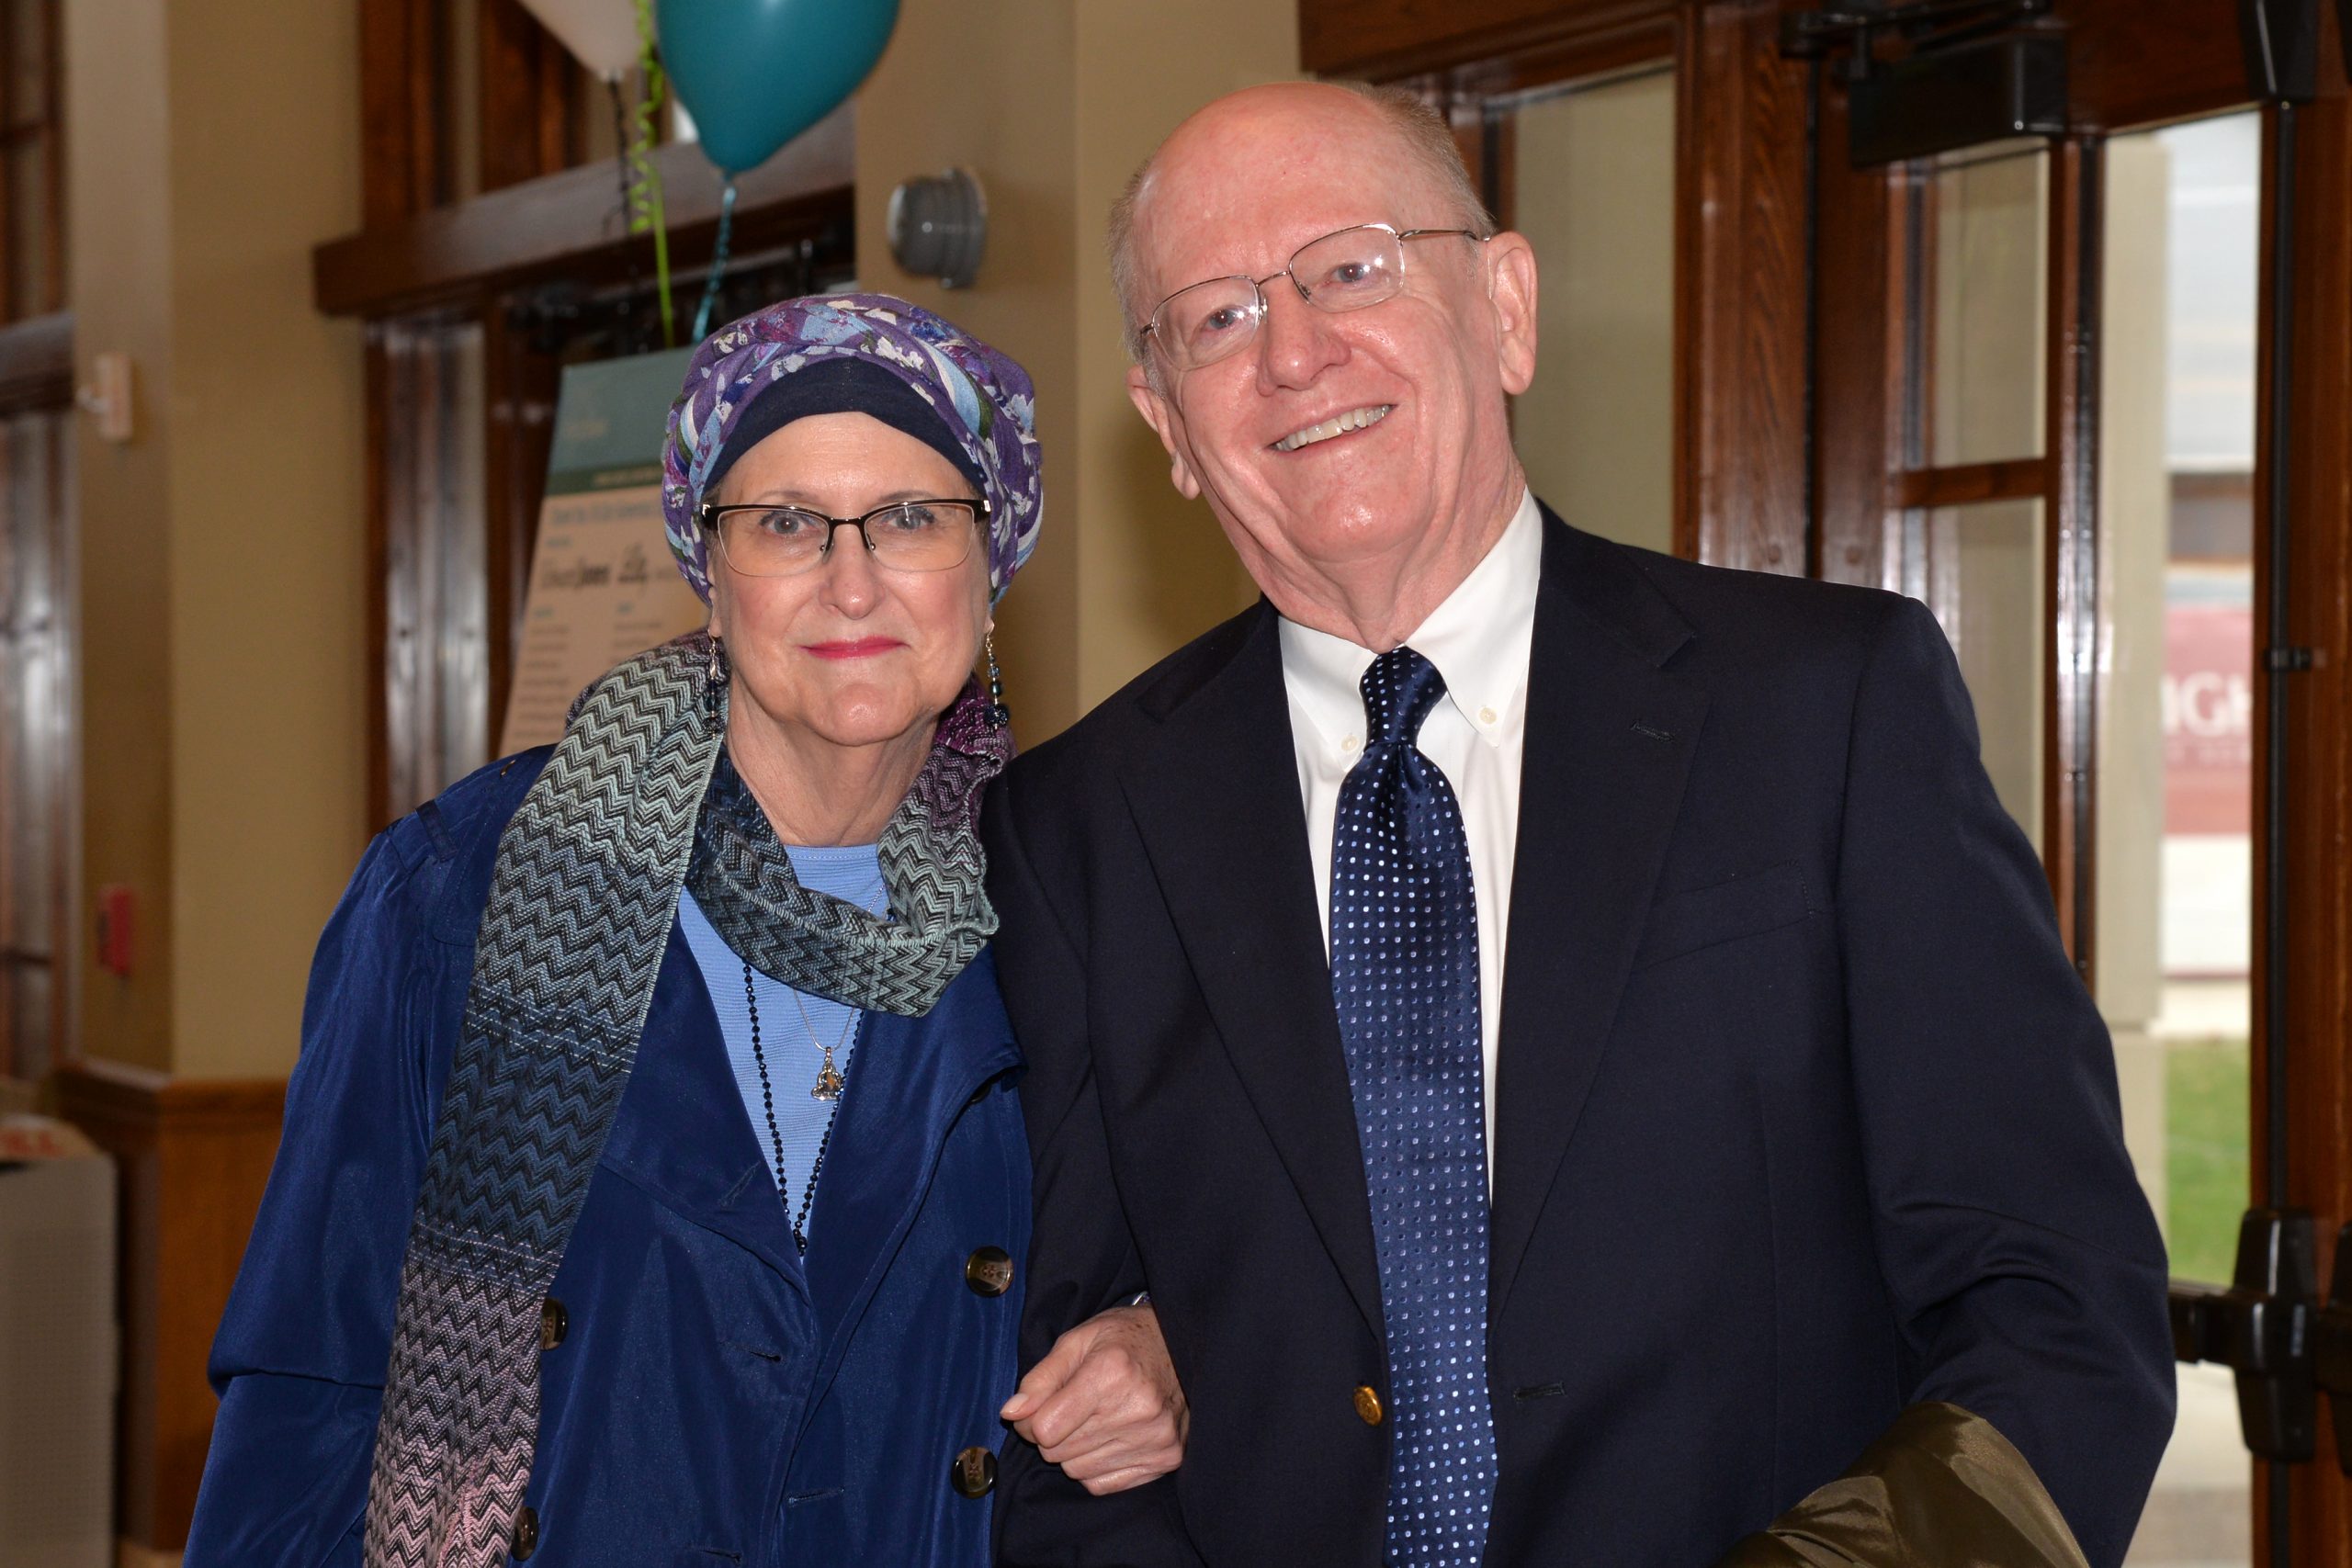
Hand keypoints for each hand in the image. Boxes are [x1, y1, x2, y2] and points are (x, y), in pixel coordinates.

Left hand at [1001, 1303, 1187, 1494]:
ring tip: (1096, 1419)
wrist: (1183, 1345)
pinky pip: (1102, 1484)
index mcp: (1110, 1373)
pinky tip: (1112, 1436)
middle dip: (1052, 1433)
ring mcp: (1155, 1438)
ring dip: (1074, 1450)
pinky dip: (1096, 1466)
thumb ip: (1040, 1379)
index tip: (1042, 1404)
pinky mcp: (1166, 1459)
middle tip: (1071, 1407)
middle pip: (1057, 1451)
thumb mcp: (1076, 1341)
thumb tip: (1011, 1414)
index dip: (1031, 1418)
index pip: (1044, 1428)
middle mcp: (1137, 1409)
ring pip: (1077, 1470)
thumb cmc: (1123, 1340)